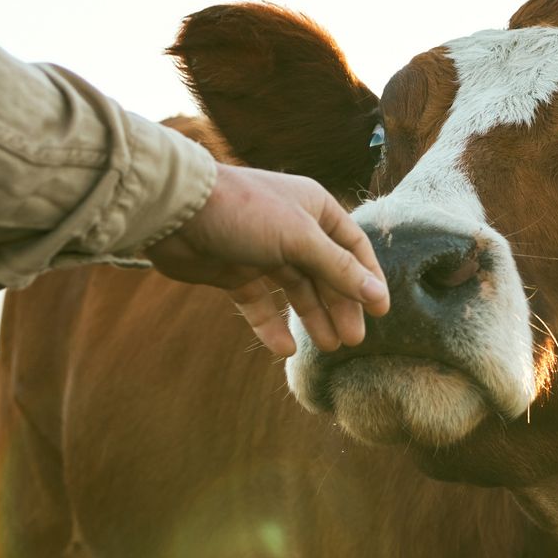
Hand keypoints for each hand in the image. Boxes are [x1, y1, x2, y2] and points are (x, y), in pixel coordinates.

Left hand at [145, 164, 388, 356]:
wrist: (175, 212)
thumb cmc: (244, 213)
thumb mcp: (301, 239)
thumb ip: (340, 270)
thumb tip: (378, 296)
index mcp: (315, 209)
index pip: (353, 247)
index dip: (368, 279)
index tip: (382, 312)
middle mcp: (292, 228)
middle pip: (326, 273)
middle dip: (341, 306)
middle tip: (354, 340)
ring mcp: (263, 251)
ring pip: (296, 291)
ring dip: (313, 317)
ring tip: (329, 347)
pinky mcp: (235, 272)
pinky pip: (260, 303)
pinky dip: (272, 325)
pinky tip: (284, 349)